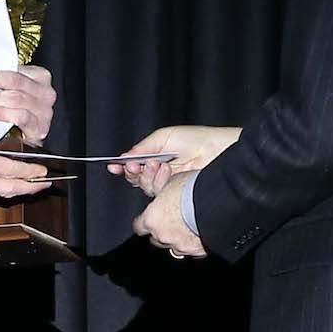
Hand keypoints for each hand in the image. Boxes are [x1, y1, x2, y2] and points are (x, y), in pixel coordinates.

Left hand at [0, 64, 55, 144]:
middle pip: (15, 81)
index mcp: (39, 77)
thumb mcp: (10, 89)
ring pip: (17, 98)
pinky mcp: (40, 127)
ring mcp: (45, 110)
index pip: (14, 69)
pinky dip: (4, 114)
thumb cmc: (17, 112)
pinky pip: (21, 117)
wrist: (24, 143)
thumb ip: (0, 80)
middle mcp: (45, 92)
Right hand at [107, 124, 241, 196]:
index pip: (134, 165)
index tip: (114, 166)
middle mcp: (160, 172)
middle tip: (135, 166)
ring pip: (145, 188)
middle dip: (132, 173)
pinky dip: (158, 183)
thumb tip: (125, 156)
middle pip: (136, 179)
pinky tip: (166, 171)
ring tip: (158, 164)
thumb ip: (144, 147)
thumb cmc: (195, 139)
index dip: (122, 167)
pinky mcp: (176, 194)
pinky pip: (159, 194)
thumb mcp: (165, 137)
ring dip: (147, 176)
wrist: (218, 150)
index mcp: (156, 157)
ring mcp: (168, 185)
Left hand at [132, 172, 206, 257]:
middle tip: (169, 221)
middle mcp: (163, 236)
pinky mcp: (197, 251)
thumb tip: (163, 193)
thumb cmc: (192, 188)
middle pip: (155, 239)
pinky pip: (192, 250)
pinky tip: (200, 233)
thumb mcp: (172, 182)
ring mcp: (180, 246)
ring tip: (187, 227)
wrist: (216, 200)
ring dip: (177, 239)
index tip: (145, 219)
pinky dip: (194, 243)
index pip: (139, 226)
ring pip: (174, 247)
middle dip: (160, 231)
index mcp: (152, 219)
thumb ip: (163, 193)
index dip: (143, 222)